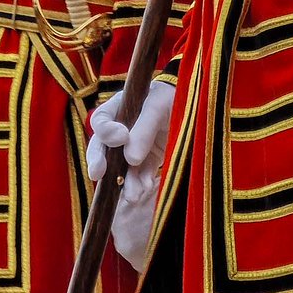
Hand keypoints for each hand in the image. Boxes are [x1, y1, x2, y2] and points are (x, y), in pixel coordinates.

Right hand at [86, 83, 174, 272]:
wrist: (195, 109)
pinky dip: (142, 182)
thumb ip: (144, 128)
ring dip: (125, 181)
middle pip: (101, 147)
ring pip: (121, 167)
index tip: (121, 138)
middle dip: (99, 161)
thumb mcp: (159, 105)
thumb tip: (130, 158)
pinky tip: (147, 188)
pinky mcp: (148, 160)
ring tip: (133, 195)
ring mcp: (134, 147)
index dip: (105, 131)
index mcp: (119, 108)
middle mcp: (121, 129)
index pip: (101, 120)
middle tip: (97, 174)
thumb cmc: (173, 97)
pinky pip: (141, 174)